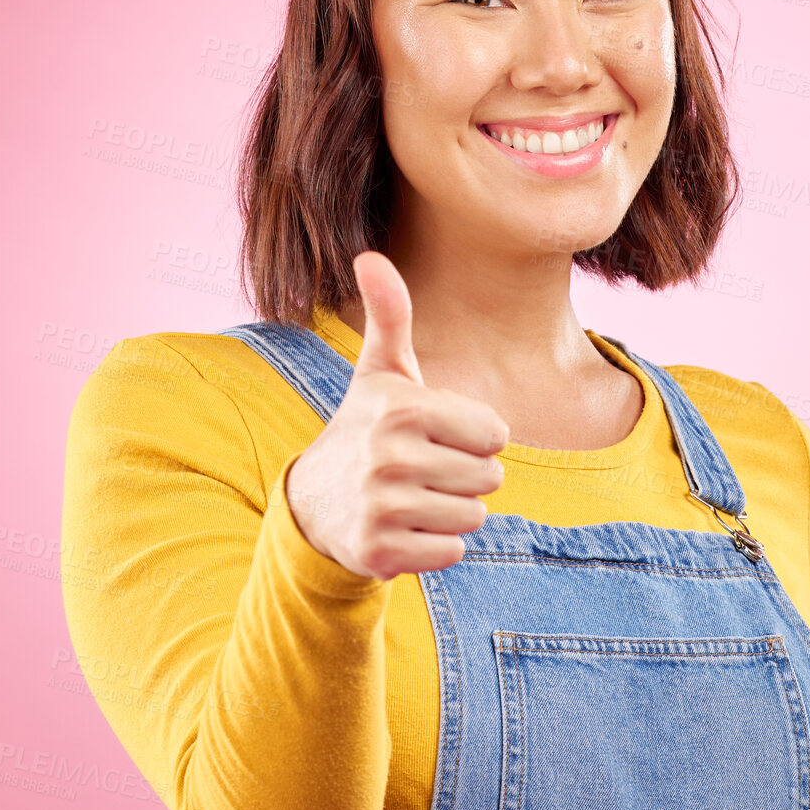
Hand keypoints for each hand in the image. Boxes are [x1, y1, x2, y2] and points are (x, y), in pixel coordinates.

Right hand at [284, 251, 508, 579]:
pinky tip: (404, 528)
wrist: (313, 503)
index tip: (433, 435)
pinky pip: (452, 553)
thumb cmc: (366, 429)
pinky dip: (435, 546)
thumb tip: (370, 256)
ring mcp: (381, 508)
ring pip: (474, 516)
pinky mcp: (379, 554)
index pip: (495, 434)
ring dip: (451, 511)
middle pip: (490, 477)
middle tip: (422, 470)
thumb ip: (389, 316)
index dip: (472, 437)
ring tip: (413, 498)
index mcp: (402, 409)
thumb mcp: (380, 373)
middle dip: (465, 476)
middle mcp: (389, 457)